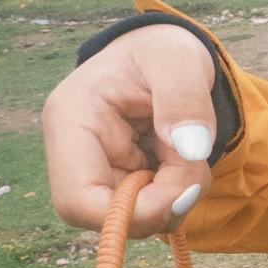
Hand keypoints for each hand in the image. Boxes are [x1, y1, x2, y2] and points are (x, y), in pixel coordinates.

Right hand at [42, 25, 220, 235]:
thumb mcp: (178, 59)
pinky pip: (146, 209)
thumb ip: (185, 100)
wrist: (161, 53)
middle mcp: (73, 153)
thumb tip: (191, 149)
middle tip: (197, 165)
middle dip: (163, 202)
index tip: (182, 193)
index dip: (129, 214)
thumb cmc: (162, 50)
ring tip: (190, 150)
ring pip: (132, 218)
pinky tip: (181, 158)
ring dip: (174, 197)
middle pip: (108, 216)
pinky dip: (175, 194)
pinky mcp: (116, 179)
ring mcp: (94, 170)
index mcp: (71, 119)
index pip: (77, 200)